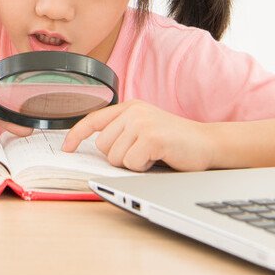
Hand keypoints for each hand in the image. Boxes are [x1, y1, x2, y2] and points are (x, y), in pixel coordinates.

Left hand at [61, 100, 215, 171]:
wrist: (208, 143)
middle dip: (119, 157)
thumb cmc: (175, 141)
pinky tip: (158, 158)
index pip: (93, 120)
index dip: (76, 135)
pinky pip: (131, 163)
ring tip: (152, 154)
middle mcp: (133, 111)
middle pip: (103, 146)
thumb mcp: (145, 128)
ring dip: (132, 163)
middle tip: (142, 153)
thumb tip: (97, 148)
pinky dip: (143, 167)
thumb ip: (123, 131)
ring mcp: (142, 123)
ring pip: (115, 157)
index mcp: (129, 107)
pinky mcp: (151, 137)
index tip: (66, 148)